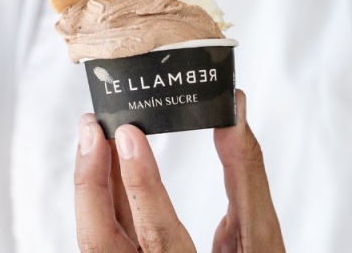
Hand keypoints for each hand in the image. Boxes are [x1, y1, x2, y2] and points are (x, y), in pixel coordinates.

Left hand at [74, 90, 285, 252]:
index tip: (130, 134)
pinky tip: (109, 164)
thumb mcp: (260, 236)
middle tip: (93, 128)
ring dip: (95, 183)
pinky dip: (107, 197)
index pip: (156, 235)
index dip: (140, 183)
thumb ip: (245, 174)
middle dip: (91, 181)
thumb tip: (233, 112)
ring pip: (98, 236)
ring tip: (97, 136)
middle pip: (100, 241)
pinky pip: (111, 234)